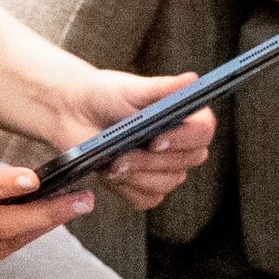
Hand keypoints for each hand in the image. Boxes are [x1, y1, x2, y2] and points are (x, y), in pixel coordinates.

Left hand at [40, 62, 217, 213]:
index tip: (156, 139)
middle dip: (151, 160)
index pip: (203, 132)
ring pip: (165, 182)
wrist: (75, 112)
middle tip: (121, 156)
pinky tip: (110, 175)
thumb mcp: (132, 88)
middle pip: (185, 162)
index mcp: (185, 117)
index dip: (184, 139)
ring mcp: (165, 170)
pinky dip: (128, 188)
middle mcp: (182, 146)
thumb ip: (163, 88)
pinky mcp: (145, 188)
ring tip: (111, 164)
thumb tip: (192, 80)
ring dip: (137, 174)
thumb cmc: (106, 95)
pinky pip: (147, 198)